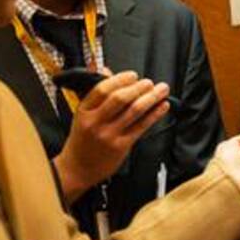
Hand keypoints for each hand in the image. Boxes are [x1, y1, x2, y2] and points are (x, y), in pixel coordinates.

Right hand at [53, 70, 169, 199]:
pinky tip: (162, 107)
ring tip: (161, 90)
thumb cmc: (82, 140)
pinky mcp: (121, 146)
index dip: (120, 79)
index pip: (102, 90)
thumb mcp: (82, 114)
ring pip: (134, 112)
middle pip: (120, 99)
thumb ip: (96, 93)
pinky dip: (154, 114)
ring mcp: (109, 135)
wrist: (77, 168)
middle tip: (149, 82)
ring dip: (151, 98)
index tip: (132, 75)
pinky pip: (141, 126)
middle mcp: (96, 122)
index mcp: (84, 111)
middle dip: (138, 87)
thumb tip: (107, 71)